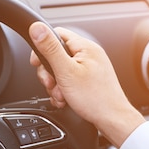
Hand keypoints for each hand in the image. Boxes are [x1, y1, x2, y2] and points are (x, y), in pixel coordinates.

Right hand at [29, 22, 144, 146]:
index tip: (37, 63)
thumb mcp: (66, 72)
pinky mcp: (89, 81)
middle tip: (52, 84)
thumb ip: (50, 49)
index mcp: (85, 47)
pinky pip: (68, 81)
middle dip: (49, 73)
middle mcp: (88, 55)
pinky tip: (66, 99)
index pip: (56, 35)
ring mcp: (89, 68)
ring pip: (61, 71)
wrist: (112, 120)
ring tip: (62, 95)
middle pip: (56, 55)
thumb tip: (37, 28)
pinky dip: (63, 91)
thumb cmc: (96, 99)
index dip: (42, 48)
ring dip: (55, 85)